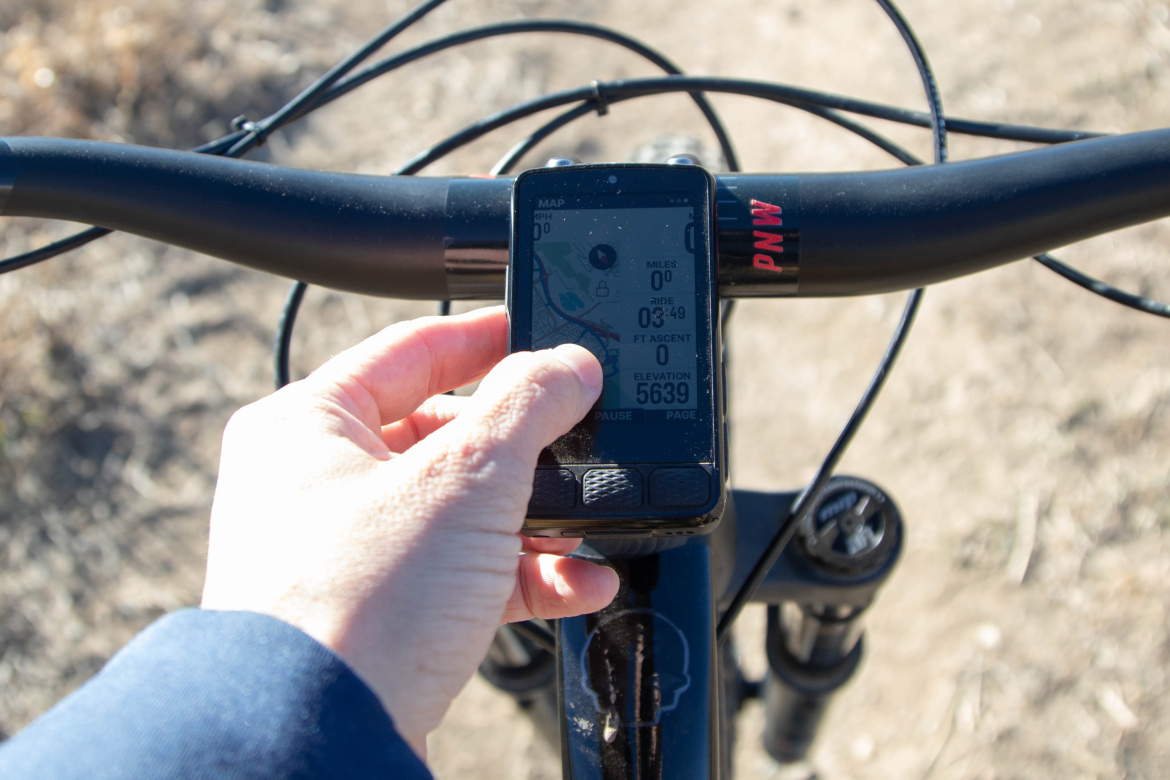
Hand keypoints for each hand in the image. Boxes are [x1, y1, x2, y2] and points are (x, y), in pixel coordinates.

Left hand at [200, 306, 618, 756]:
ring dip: (533, 522)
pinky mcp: (377, 616)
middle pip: (444, 436)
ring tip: (585, 528)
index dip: (487, 338)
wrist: (318, 742)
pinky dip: (521, 577)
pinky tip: (579, 584)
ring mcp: (346, 554)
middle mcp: (316, 485)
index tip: (544, 335)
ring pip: (459, 513)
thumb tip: (571, 365)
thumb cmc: (355, 605)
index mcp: (308, 425)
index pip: (411, 350)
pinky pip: (461, 576)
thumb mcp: (464, 480)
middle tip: (579, 441)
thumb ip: (529, 406)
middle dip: (523, 451)